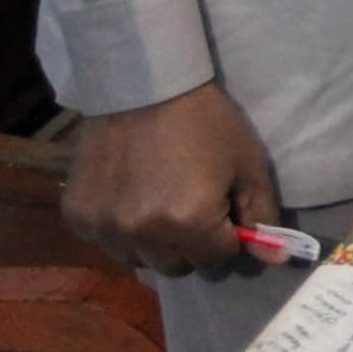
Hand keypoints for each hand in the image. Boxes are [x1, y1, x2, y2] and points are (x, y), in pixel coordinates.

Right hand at [64, 83, 279, 277]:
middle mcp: (144, 234)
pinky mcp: (77, 217)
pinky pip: (107, 243)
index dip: (226, 235)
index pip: (217, 260)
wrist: (144, 84)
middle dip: (192, 244)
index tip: (221, 209)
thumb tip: (275, 260)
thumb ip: (261, 215)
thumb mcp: (247, 164)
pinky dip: (121, 229)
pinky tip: (129, 194)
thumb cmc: (204, 121)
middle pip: (178, 267)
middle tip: (191, 206)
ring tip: (158, 200)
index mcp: (190, 222)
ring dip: (154, 242)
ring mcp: (106, 228)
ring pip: (140, 260)